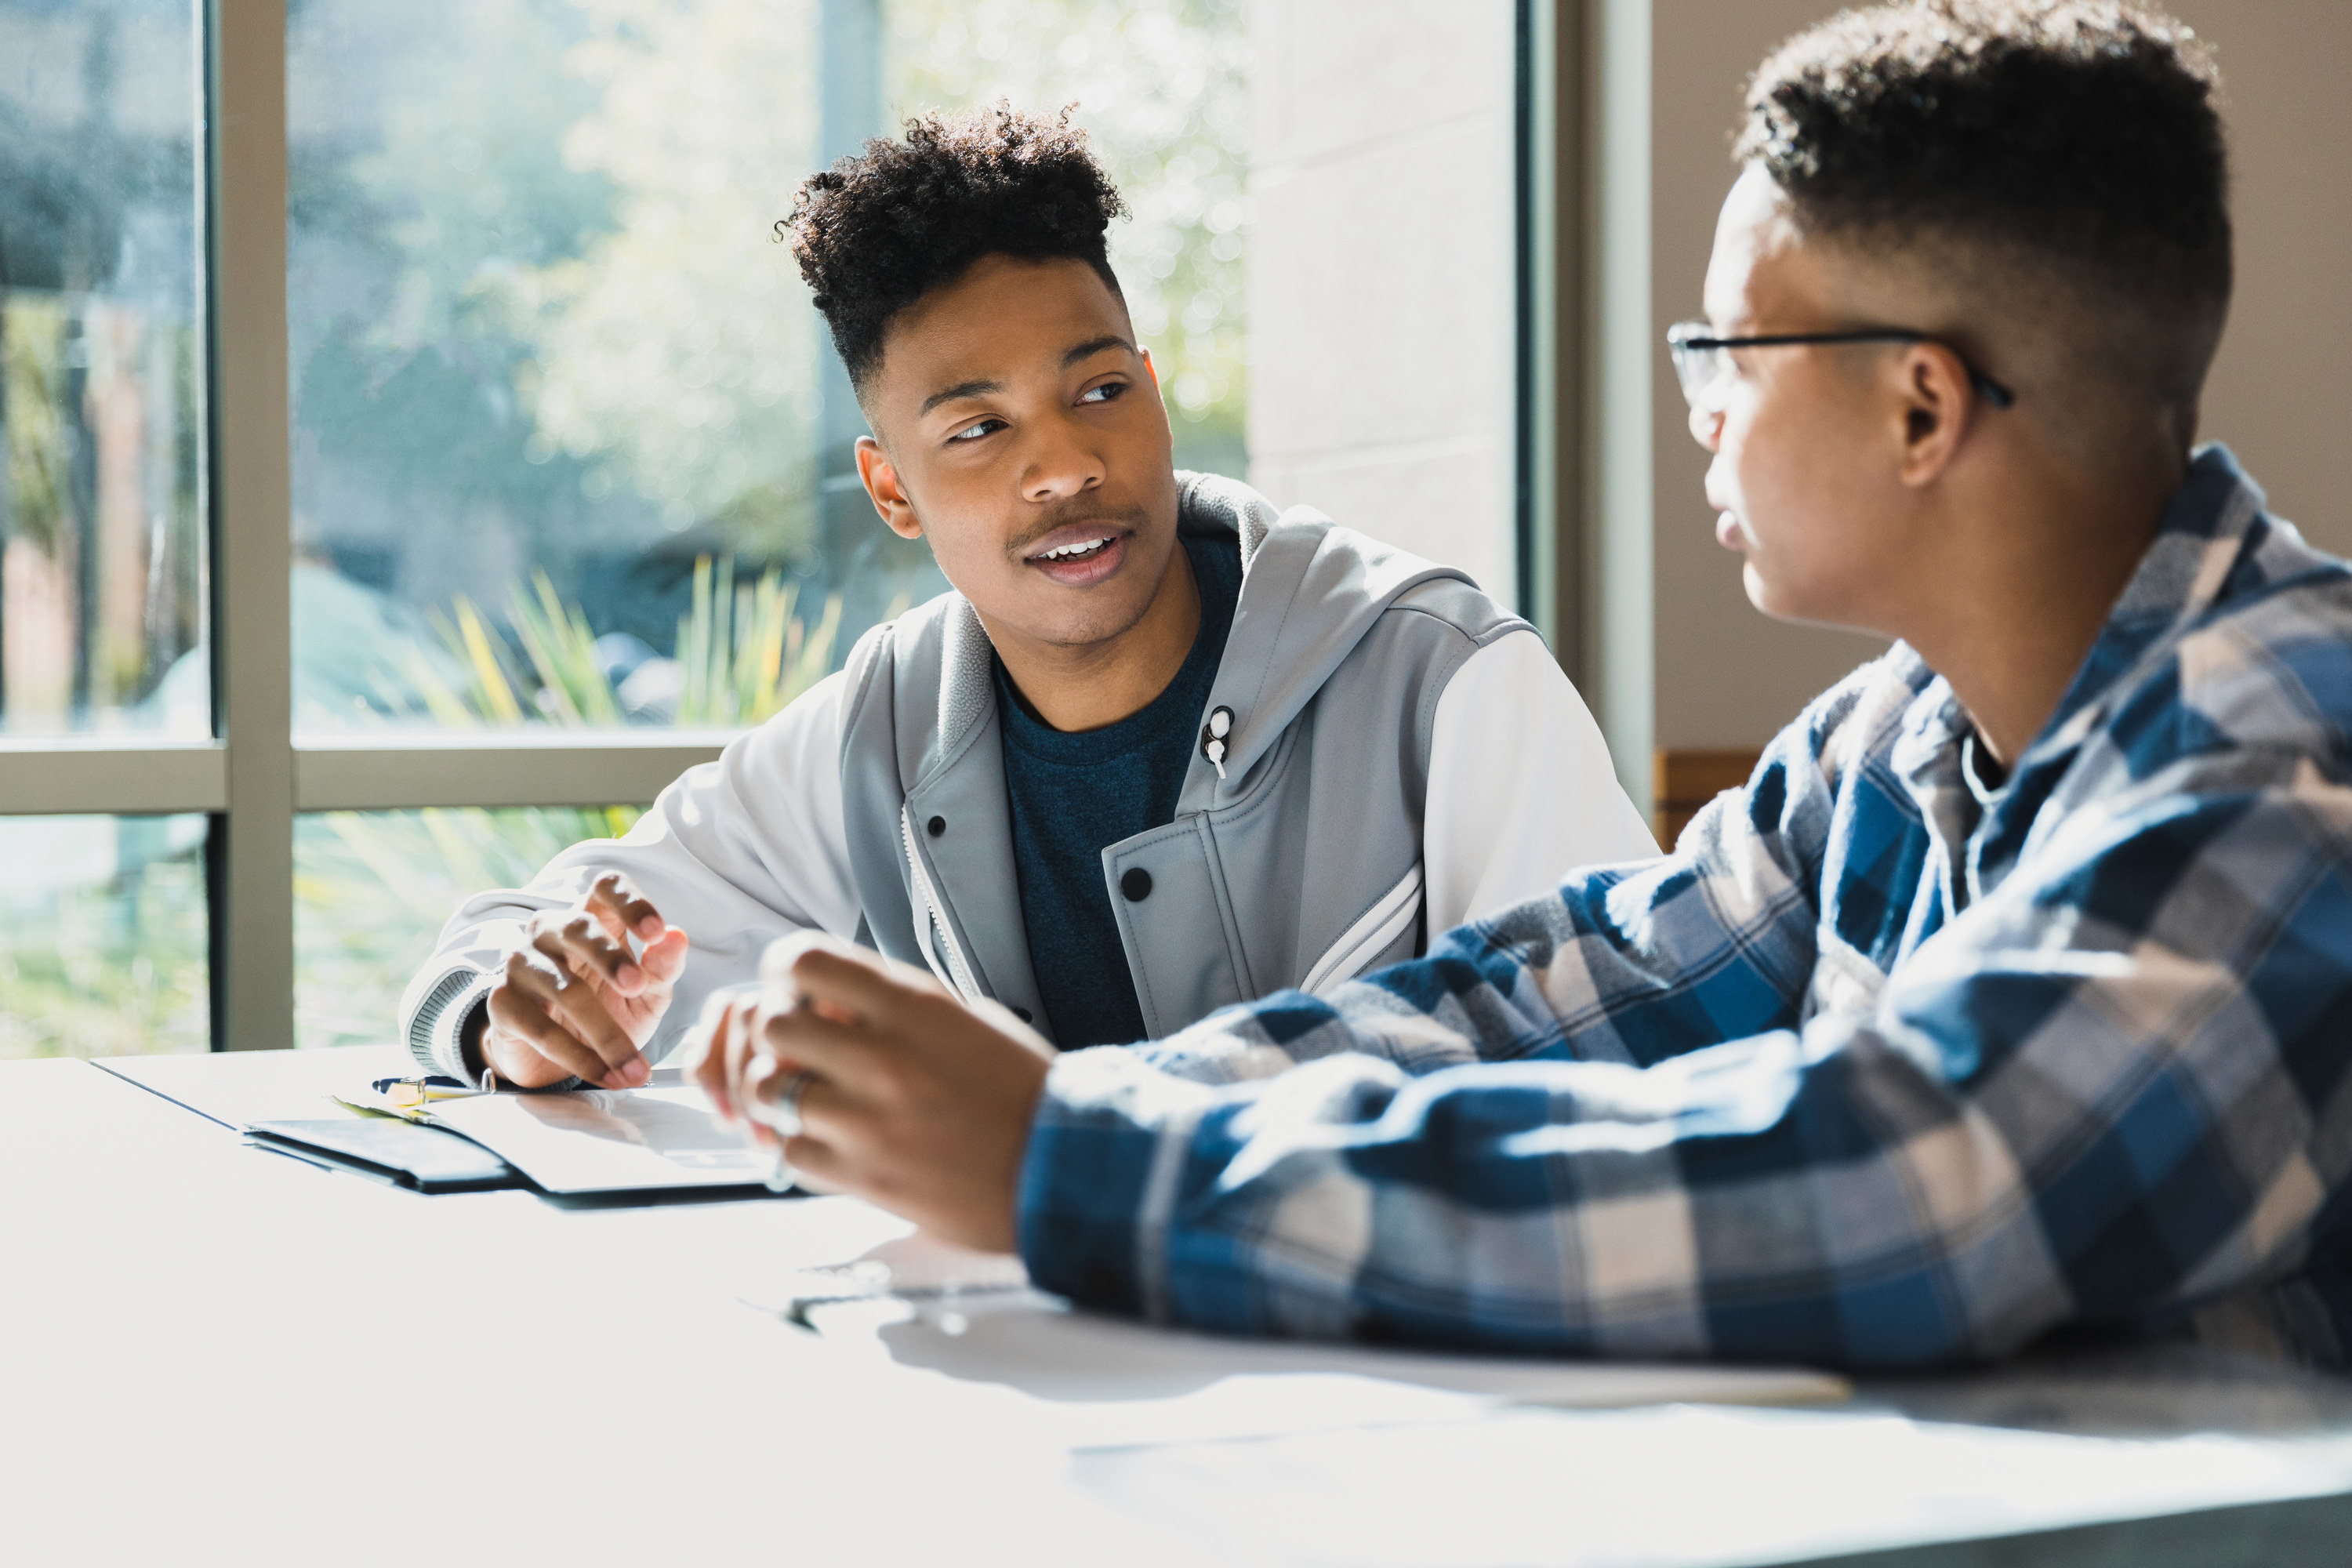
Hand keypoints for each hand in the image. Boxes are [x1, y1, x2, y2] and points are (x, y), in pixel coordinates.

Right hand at [479, 873, 688, 1089]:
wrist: (555, 1055)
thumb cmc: (607, 1008)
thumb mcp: (645, 993)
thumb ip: (662, 968)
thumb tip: (677, 937)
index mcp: (593, 916)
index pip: (606, 888)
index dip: (631, 903)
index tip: (655, 932)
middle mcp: (551, 930)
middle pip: (578, 927)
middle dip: (610, 957)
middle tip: (638, 987)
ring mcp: (522, 963)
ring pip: (564, 988)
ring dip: (605, 1033)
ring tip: (636, 1067)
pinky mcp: (502, 1002)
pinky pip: (541, 1029)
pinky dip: (579, 1057)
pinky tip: (608, 1075)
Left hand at [688, 933, 1052, 1251]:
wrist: (1060, 1169)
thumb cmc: (1021, 1092)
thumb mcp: (966, 1017)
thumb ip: (896, 1002)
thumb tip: (832, 995)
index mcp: (914, 1006)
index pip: (805, 961)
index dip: (783, 970)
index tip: (788, 985)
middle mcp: (884, 1058)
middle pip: (772, 1023)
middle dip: (777, 1032)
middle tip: (798, 1047)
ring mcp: (868, 1120)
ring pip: (765, 1088)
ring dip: (778, 1090)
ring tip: (807, 1097)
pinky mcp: (862, 1177)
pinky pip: (787, 1150)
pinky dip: (798, 1144)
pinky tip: (828, 1139)